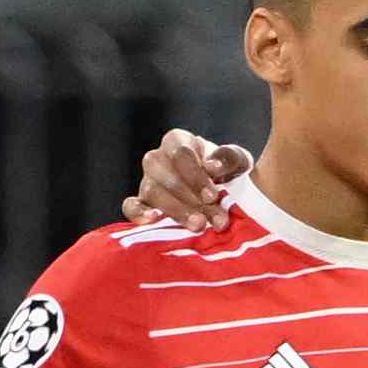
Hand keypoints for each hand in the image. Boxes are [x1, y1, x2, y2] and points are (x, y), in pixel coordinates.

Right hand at [129, 127, 245, 227]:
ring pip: (152, 192)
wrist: (220, 192)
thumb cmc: (226, 171)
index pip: (180, 154)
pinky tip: (153, 221)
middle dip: (192, 200)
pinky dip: (138, 213)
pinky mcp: (141, 202)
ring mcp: (147, 180)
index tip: (213, 196)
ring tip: (199, 225)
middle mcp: (157, 158)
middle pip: (166, 176)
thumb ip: (229, 158)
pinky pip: (130, 206)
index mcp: (177, 141)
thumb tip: (213, 166)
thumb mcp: (237, 161)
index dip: (196, 176)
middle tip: (215, 219)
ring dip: (176, 210)